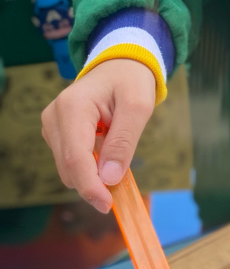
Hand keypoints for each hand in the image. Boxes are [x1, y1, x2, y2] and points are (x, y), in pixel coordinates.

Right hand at [41, 59, 155, 213]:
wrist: (120, 64)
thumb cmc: (131, 81)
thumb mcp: (138, 107)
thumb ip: (123, 142)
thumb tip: (109, 178)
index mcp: (72, 107)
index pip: (75, 158)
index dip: (90, 187)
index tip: (108, 204)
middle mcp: (54, 117)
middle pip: (69, 168)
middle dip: (94, 182)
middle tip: (124, 181)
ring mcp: (52, 125)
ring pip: (68, 168)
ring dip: (93, 172)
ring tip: (116, 151)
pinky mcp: (56, 133)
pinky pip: (71, 161)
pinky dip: (89, 164)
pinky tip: (105, 148)